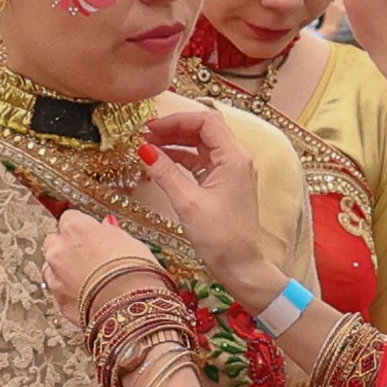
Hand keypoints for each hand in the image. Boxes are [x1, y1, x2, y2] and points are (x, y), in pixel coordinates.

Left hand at [43, 210, 159, 323]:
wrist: (132, 308)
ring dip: (64, 270)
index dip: (82, 227)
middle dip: (67, 247)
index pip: (70, 217)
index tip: (92, 234)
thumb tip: (105, 228)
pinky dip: (69, 292)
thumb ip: (110, 233)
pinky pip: (59, 292)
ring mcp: (55, 277)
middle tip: (89, 257)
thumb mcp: (130, 242)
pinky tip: (87, 295)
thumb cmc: (135, 272)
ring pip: (51, 267)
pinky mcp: (59, 301)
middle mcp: (59, 250)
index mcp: (76, 228)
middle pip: (54, 241)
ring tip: (88, 279)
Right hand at [139, 110, 284, 305]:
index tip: (151, 127)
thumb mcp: (188, 203)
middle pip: (204, 131)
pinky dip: (182, 160)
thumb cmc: (221, 237)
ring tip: (149, 148)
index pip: (206, 121)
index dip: (177, 120)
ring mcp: (231, 172)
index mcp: (233, 157)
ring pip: (202, 146)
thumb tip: (144, 150)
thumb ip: (165, 173)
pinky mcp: (225, 186)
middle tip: (146, 135)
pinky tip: (162, 165)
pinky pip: (202, 163)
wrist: (242, 266)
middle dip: (174, 129)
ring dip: (176, 144)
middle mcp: (236, 160)